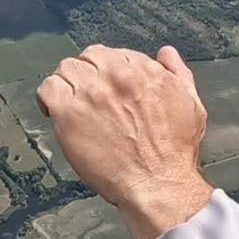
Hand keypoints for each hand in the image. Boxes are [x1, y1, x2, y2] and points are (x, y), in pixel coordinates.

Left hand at [35, 44, 211, 238]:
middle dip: (88, 74)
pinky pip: (48, 88)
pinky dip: (47, 97)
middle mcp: (115, 75)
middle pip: (88, 58)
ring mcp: (90, 93)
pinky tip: (52, 110)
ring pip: (66, 68)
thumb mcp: (191, 104)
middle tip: (88, 96)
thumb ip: (178, 73)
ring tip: (70, 102)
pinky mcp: (69, 113)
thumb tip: (166, 54)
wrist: (158, 184)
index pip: (113, 54)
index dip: (108, 71)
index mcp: (142, 69)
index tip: (106, 87)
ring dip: (67, 83)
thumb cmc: (175, 151)